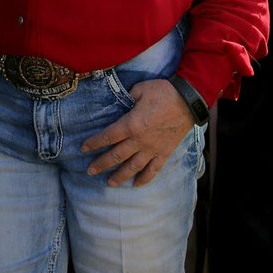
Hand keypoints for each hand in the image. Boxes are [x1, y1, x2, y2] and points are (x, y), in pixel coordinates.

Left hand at [80, 78, 194, 186]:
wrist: (188, 101)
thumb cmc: (163, 92)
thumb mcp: (140, 89)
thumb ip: (127, 97)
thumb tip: (121, 102)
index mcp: (131, 124)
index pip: (108, 136)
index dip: (94, 143)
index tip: (83, 149)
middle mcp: (140, 141)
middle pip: (116, 156)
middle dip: (101, 164)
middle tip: (89, 172)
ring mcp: (153, 149)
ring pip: (133, 167)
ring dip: (120, 176)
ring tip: (110, 183)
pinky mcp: (165, 152)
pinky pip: (153, 170)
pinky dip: (145, 179)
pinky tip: (137, 184)